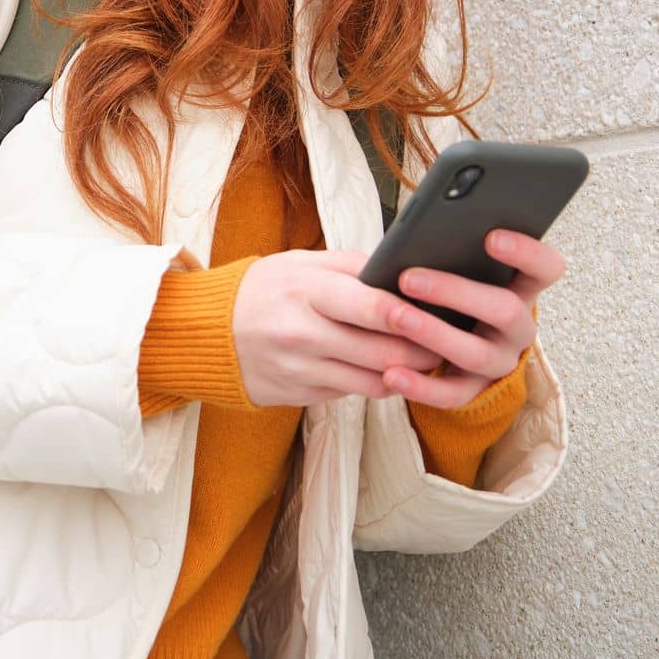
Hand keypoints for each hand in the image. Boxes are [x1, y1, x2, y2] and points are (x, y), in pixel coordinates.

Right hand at [231, 249, 444, 406]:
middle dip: (423, 349)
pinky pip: (352, 395)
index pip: (369, 307)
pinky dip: (377, 384)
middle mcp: (303, 334)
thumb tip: (401, 271)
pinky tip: (390, 372)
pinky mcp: (300, 396)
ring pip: (373, 381)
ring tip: (429, 359)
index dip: (409, 315)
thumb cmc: (264, 289)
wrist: (209, 331)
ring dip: (407, 373)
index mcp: (305, 291)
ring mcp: (301, 370)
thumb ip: (351, 266)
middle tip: (448, 341)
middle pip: (381, 352)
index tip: (439, 314)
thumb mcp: (301, 262)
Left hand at [378, 228, 565, 407]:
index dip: (526, 252)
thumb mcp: (463, 265)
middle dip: (455, 292)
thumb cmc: (456, 284)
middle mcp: (519, 326)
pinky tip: (391, 373)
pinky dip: (421, 386)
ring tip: (397, 318)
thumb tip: (420, 232)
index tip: (491, 236)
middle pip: (505, 311)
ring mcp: (501, 360)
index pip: (545, 268)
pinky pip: (453, 394)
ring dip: (434, 334)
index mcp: (522, 287)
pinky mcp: (476, 390)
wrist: (457, 336)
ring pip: (476, 354)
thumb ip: (454, 249)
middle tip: (409, 278)